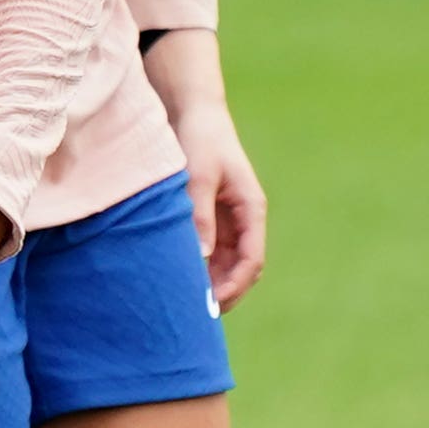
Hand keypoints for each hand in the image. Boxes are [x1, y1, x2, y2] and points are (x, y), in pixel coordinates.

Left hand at [175, 105, 267, 309]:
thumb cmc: (201, 139)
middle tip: (195, 315)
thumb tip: (200, 257)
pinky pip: (208, 253)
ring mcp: (227, 221)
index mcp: (251, 209)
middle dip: (223, 292)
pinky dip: (198, 269)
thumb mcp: (199, 176)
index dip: (235, 285)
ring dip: (209, 284)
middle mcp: (243, 220)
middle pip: (240, 269)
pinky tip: (176, 280)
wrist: (193, 112)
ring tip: (183, 303)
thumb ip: (200, 215)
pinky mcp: (209, 219)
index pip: (252, 260)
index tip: (211, 303)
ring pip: (224, 265)